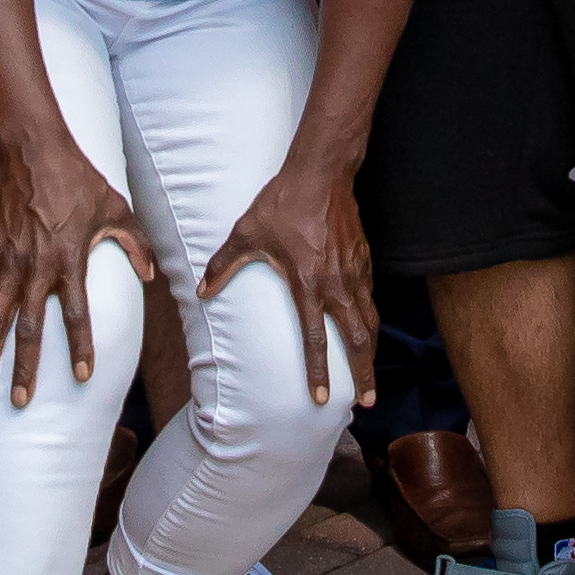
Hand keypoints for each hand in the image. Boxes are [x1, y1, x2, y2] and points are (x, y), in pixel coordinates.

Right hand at [0, 124, 129, 402]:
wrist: (33, 150)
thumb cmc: (78, 179)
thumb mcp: (116, 207)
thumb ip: (134, 242)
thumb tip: (150, 274)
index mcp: (70, 259)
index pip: (77, 314)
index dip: (80, 347)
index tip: (81, 376)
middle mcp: (36, 266)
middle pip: (27, 329)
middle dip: (22, 369)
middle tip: (19, 401)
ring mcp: (9, 259)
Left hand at [206, 160, 375, 412]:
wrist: (321, 172)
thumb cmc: (282, 203)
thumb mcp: (246, 234)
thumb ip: (224, 265)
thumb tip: (201, 291)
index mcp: (308, 284)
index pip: (316, 339)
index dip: (318, 371)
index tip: (321, 398)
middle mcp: (336, 284)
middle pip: (356, 339)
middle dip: (364, 373)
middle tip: (366, 401)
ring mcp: (355, 271)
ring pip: (370, 320)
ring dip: (372, 350)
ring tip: (372, 375)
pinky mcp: (365, 258)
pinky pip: (372, 296)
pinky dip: (373, 318)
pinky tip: (370, 328)